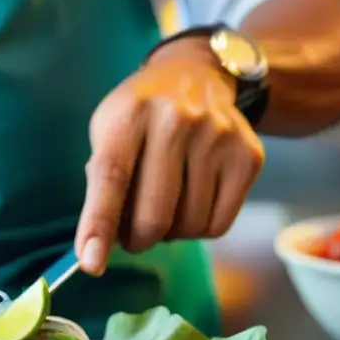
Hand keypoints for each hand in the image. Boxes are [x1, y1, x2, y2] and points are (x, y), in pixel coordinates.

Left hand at [76, 37, 264, 273]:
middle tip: (131, 235)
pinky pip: (218, 225)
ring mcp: (218, 137)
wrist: (196, 75)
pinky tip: (190, 202)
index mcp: (131, 114)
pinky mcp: (248, 156)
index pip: (112, 177)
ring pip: (188, 226)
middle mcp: (178, 120)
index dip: (100, 224)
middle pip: (154, 215)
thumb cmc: (138, 117)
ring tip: (164, 205)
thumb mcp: (106, 132)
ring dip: (169, 234)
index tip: (91, 263)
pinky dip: (197, 228)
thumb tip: (97, 246)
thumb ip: (100, 185)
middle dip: (136, 240)